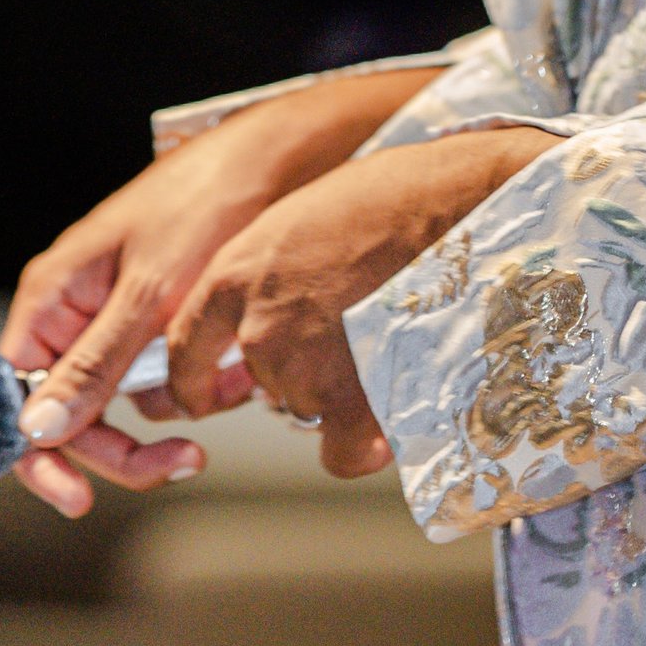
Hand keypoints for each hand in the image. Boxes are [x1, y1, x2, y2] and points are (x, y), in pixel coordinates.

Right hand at [0, 134, 268, 519]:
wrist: (277, 165)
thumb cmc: (202, 204)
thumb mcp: (148, 293)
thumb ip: (94, 364)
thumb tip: (36, 427)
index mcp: (53, 297)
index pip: (17, 395)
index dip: (43, 453)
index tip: (80, 497)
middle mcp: (78, 312)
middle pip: (75, 413)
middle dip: (129, 443)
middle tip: (186, 459)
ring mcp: (121, 318)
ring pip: (130, 402)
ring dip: (182, 407)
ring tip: (232, 381)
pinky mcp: (165, 323)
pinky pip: (170, 378)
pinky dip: (206, 383)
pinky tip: (241, 367)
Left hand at [163, 126, 553, 483]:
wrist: (457, 202)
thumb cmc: (392, 192)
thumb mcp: (303, 218)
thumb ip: (273, 274)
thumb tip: (283, 312)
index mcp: (236, 272)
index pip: (188, 345)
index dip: (195, 380)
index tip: (201, 397)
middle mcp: (258, 328)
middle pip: (266, 381)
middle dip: (303, 369)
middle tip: (354, 335)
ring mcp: (305, 368)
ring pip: (310, 407)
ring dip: (342, 393)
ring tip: (388, 342)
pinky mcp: (353, 401)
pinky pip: (342, 453)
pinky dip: (363, 445)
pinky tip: (387, 422)